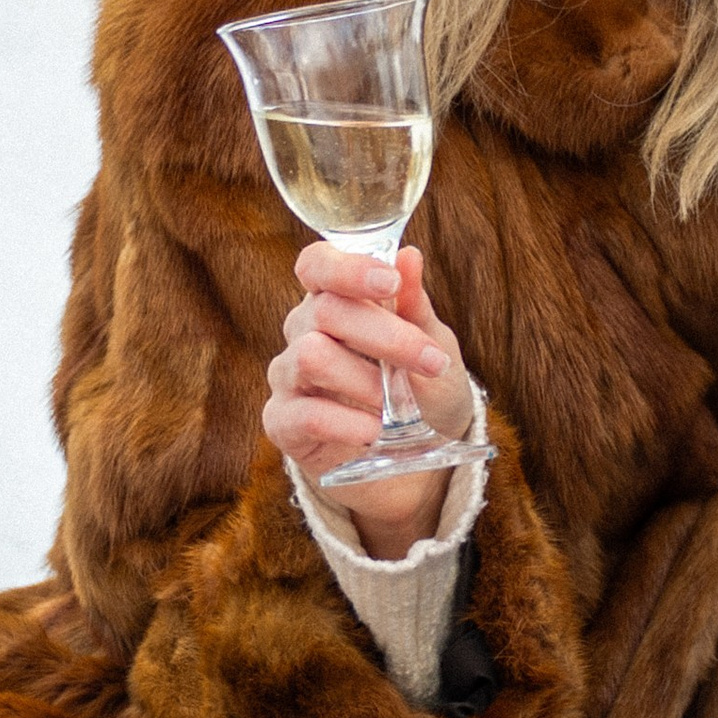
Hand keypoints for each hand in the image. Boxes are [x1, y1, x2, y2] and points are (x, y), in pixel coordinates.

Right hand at [262, 242, 475, 555]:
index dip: (347, 268)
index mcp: (334, 301)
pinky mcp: (284, 423)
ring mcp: (289, 377)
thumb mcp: (433, 346)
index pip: (317, 265)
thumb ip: (415, 306)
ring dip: (364, 379)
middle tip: (431, 362)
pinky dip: (345, 422)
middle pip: (325, 311)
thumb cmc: (421, 392)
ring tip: (399, 406)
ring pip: (311, 357)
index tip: (390, 281)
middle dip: (386, 335)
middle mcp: (303, 332)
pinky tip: (375, 432)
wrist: (417, 462)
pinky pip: (303, 414)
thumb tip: (409, 256)